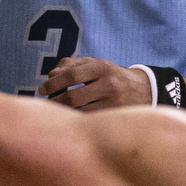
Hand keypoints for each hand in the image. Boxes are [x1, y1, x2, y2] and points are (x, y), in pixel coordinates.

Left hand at [37, 57, 152, 110]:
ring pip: (80, 112)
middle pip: (73, 97)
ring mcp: (112, 103)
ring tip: (55, 111)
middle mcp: (109, 84)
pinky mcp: (113, 118)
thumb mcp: (96, 65)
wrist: (144, 91)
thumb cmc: (111, 76)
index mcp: (103, 67)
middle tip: (45, 103)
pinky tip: (69, 119)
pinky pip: (88, 121)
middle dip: (55, 101)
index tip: (42, 89)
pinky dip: (76, 120)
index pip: (72, 75)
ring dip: (63, 113)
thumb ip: (73, 64)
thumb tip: (51, 73)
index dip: (54, 83)